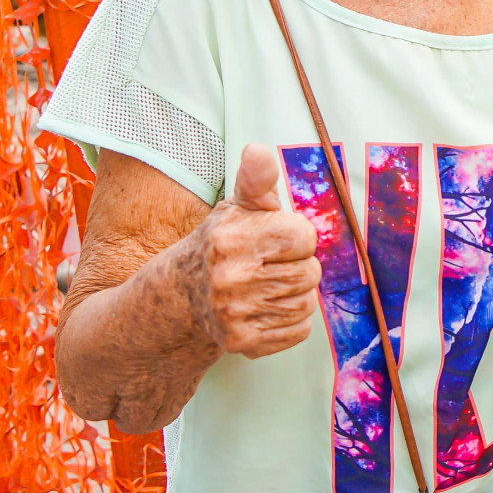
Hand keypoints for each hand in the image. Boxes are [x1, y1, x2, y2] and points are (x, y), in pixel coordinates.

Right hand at [185, 143, 321, 358]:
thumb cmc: (222, 245)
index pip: (303, 236)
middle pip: (310, 272)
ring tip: (266, 286)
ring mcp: (234, 314)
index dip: (296, 237)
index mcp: (231, 238)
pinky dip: (289, 321)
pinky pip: (299, 330)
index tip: (275, 240)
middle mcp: (230, 277)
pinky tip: (264, 309)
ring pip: (306, 302)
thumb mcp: (237, 208)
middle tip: (269, 266)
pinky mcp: (242, 342)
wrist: (182, 297)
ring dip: (295, 294)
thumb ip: (256, 180)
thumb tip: (259, 151)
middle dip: (297, 266)